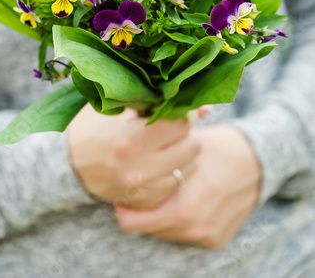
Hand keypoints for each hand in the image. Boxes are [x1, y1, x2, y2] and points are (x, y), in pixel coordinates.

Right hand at [67, 104, 201, 208]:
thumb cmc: (94, 127)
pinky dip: (173, 173)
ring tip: (164, 146)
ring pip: (189, 167)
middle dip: (185, 134)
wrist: (68, 164)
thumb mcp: (121, 107)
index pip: (181, 124)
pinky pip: (177, 185)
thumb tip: (204, 107)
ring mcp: (143, 190)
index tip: (170, 113)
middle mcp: (140, 169)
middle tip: (169, 130)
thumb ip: (160, 103)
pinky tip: (159, 163)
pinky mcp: (145, 203)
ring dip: (183, 154)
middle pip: (192, 146)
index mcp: (132, 140)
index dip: (180, 114)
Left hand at [115, 123, 260, 248]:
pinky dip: (182, 219)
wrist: (258, 159)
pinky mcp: (216, 239)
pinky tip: (187, 197)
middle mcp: (192, 227)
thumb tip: (125, 144)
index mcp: (181, 206)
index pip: (130, 223)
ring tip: (168, 189)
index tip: (125, 190)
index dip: (124, 205)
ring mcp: (205, 234)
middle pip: (146, 228)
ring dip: (161, 214)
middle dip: (141, 209)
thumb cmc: (216, 146)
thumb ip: (153, 153)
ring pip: (165, 232)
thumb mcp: (181, 145)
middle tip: (144, 187)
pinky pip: (186, 234)